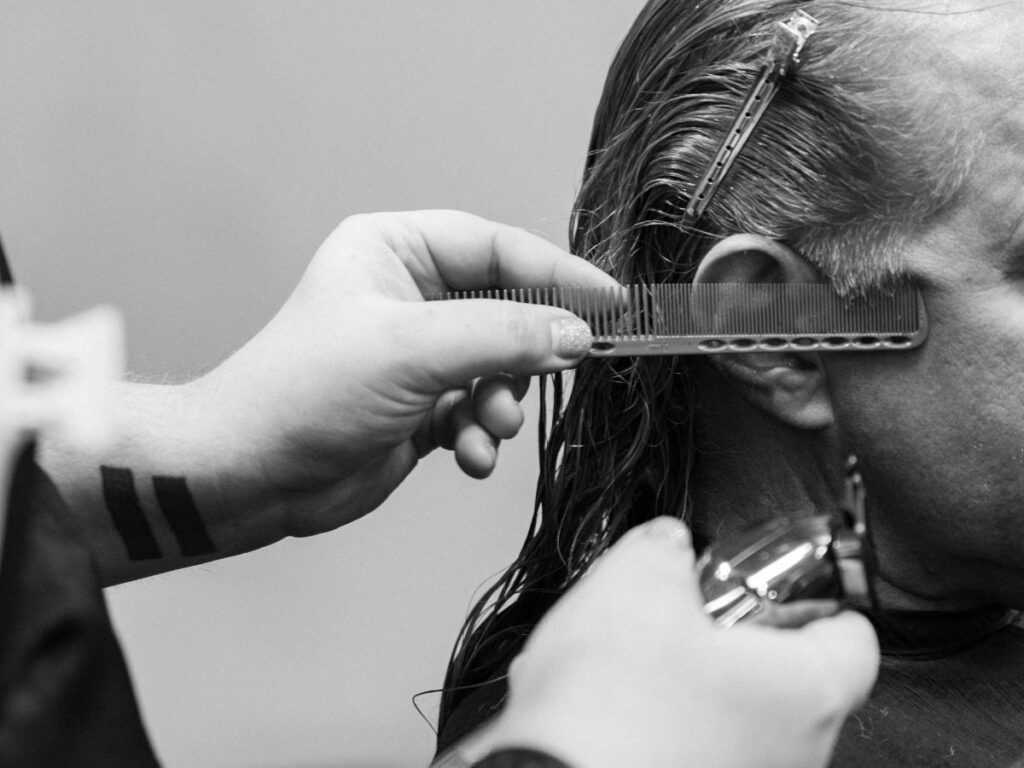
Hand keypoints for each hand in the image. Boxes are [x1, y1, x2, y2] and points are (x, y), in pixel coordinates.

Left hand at [202, 210, 618, 537]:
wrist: (251, 475)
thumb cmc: (303, 391)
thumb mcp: (411, 349)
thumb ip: (502, 336)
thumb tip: (576, 334)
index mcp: (396, 250)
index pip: (498, 248)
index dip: (557, 274)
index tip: (608, 303)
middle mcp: (410, 297)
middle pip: (507, 311)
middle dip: (524, 354)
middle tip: (545, 377)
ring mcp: (418, 355)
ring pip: (499, 368)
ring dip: (503, 402)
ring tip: (486, 426)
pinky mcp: (422, 407)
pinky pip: (479, 411)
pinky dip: (483, 435)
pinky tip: (468, 455)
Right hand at [474, 518, 878, 767]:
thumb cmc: (611, 710)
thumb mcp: (634, 582)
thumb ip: (664, 548)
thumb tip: (668, 546)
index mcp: (806, 690)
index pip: (853, 634)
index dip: (814, 594)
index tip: (777, 581)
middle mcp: (794, 751)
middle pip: (785, 672)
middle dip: (729, 634)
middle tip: (682, 611)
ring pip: (732, 713)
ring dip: (687, 680)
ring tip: (628, 660)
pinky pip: (690, 748)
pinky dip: (656, 723)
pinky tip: (606, 706)